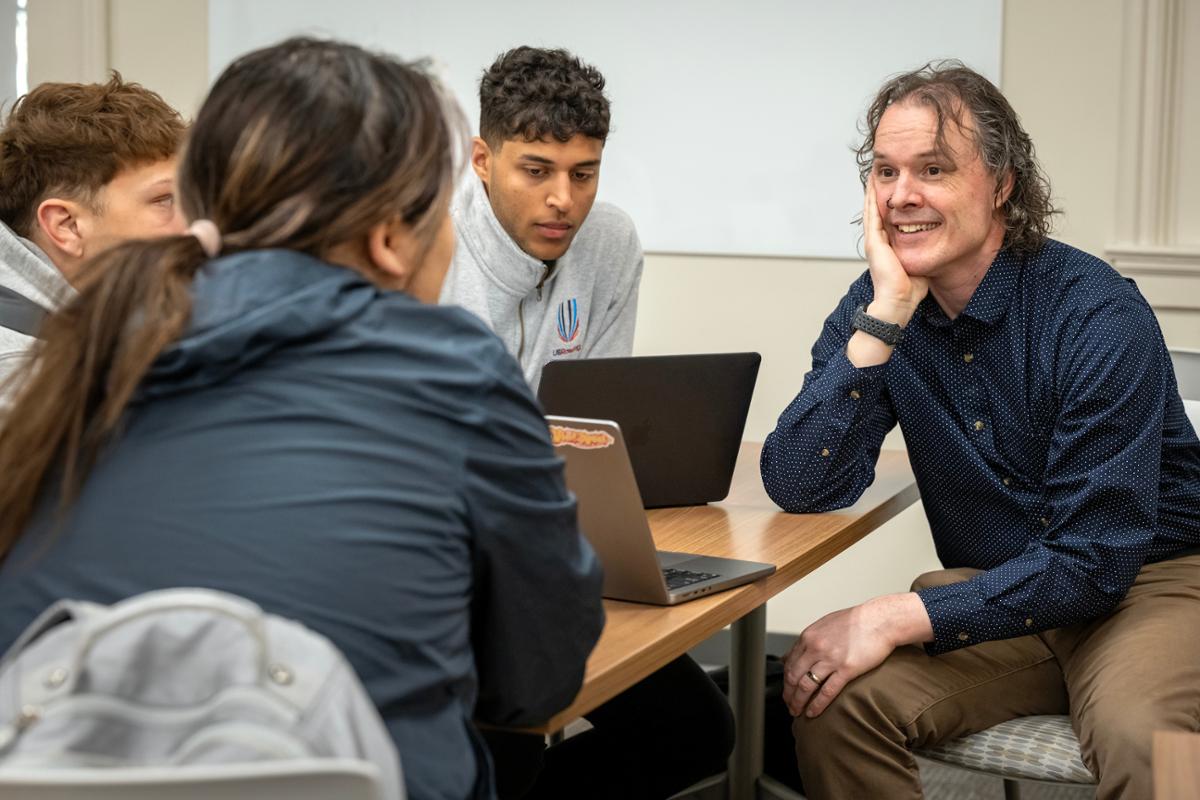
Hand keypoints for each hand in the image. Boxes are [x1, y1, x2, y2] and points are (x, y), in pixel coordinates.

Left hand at [782, 592, 932, 717]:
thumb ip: (808, 641)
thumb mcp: (825, 625)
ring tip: (797, 711)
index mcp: (809, 637)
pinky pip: (827, 692)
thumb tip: (792, 654)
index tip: (787, 689)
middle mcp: (815, 647)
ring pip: (806, 686)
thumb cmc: (856, 622)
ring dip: (798, 702)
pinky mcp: (847, 669)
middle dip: (788, 694)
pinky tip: (812, 712)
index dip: (785, 680)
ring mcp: (830, 659)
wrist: (880, 620)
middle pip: (793, 676)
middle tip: (788, 704)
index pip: (789, 663)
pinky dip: (817, 705)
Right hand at [863, 175, 928, 323]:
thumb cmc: (910, 291)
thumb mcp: (920, 264)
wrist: (898, 302)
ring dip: (872, 193)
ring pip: (872, 211)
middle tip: (879, 177)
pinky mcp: (874, 243)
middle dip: (878, 195)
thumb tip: (938, 247)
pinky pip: (872, 215)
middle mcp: (878, 243)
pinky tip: (873, 186)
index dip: (888, 206)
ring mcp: (874, 242)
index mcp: (887, 249)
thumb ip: (924, 253)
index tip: (892, 191)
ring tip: (874, 176)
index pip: (887, 221)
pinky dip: (872, 200)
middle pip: (877, 212)